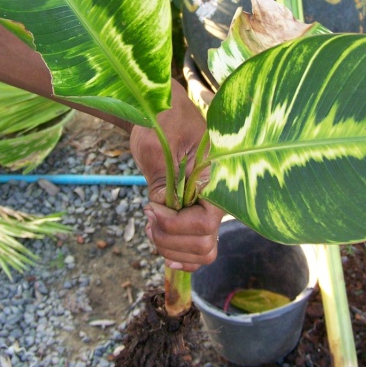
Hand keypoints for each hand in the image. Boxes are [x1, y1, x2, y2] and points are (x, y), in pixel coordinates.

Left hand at [130, 80, 224, 271]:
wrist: (160, 111)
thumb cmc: (160, 121)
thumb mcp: (157, 149)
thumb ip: (163, 183)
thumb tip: (163, 214)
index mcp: (215, 178)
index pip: (206, 222)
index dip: (175, 225)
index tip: (151, 209)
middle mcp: (217, 197)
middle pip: (205, 243)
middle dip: (170, 239)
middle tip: (149, 219)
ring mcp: (207, 206)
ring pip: (202, 250)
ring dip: (172, 248)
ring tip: (151, 228)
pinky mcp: (195, 211)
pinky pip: (198, 247)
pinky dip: (181, 254)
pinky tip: (163, 247)